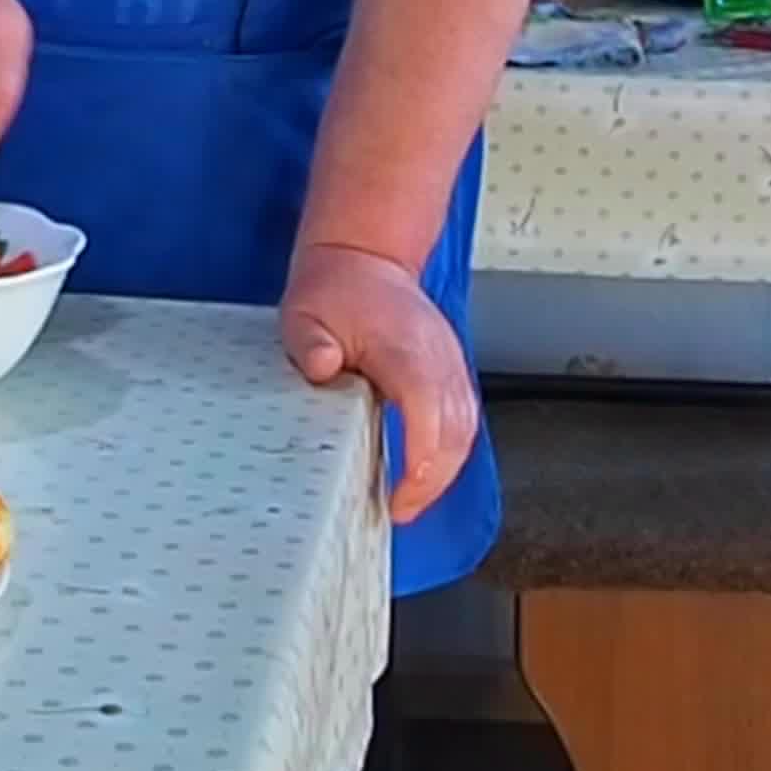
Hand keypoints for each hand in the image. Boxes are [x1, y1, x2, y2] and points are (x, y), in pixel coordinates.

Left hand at [279, 241, 477, 524]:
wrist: (365, 260)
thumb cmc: (336, 290)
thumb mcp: (303, 313)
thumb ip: (310, 344)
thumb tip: (323, 368)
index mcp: (404, 344)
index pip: (426, 405)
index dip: (422, 455)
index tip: (402, 491)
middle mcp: (437, 356)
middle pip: (456, 428)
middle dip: (434, 479)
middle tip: (400, 510)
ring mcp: (450, 364)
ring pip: (466, 428)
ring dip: (445, 470)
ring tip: (410, 500)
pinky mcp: (451, 373)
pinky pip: (464, 420)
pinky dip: (449, 453)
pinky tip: (424, 474)